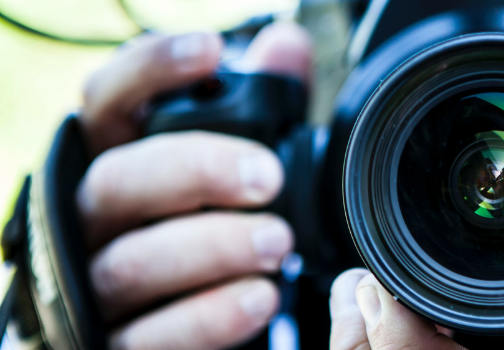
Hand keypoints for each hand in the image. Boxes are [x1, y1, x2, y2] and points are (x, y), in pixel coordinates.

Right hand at [76, 23, 311, 348]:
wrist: (183, 323)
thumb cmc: (206, 226)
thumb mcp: (235, 164)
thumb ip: (262, 107)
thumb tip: (287, 45)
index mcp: (117, 159)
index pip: (108, 100)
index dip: (150, 70)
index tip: (212, 52)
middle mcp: (92, 218)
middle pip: (118, 181)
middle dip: (196, 171)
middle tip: (267, 178)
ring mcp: (93, 286)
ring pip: (130, 263)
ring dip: (210, 249)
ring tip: (276, 243)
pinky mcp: (113, 345)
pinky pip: (149, 337)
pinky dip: (207, 317)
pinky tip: (258, 298)